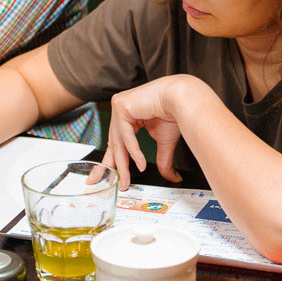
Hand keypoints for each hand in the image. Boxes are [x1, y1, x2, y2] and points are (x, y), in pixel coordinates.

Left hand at [102, 75, 198, 189]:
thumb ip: (162, 160)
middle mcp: (122, 110)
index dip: (114, 160)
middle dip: (108, 165)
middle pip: (113, 142)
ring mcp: (120, 107)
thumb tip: (172, 177)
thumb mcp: (164, 142)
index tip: (107, 175)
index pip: (118, 140)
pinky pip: (125, 134)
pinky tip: (140, 164)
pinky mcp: (122, 106)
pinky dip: (134, 151)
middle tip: (99, 182)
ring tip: (125, 181)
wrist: (183, 98)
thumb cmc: (175, 113)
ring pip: (118, 141)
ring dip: (122, 164)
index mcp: (129, 115)